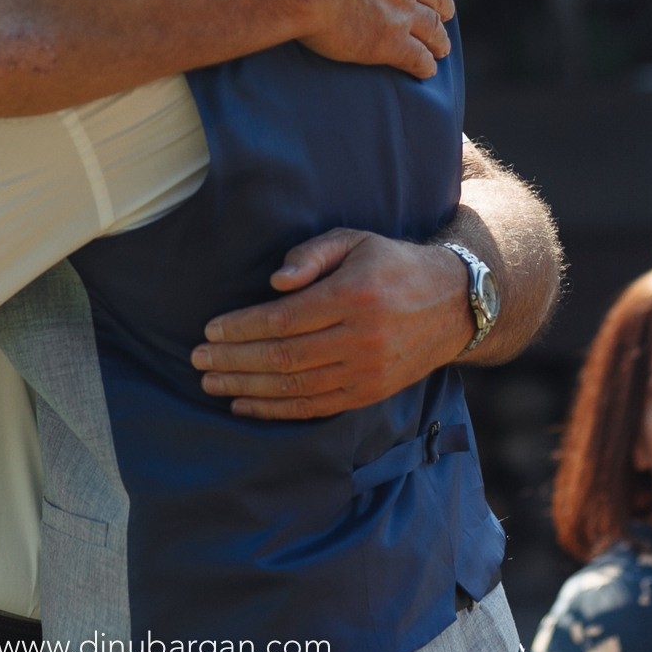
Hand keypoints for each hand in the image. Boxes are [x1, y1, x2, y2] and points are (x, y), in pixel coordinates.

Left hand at [192, 229, 470, 419]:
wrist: (453, 305)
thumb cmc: (393, 264)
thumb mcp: (356, 241)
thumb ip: (312, 254)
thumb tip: (274, 282)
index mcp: (354, 296)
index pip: (285, 319)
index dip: (242, 328)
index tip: (210, 330)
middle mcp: (362, 338)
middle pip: (284, 357)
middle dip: (234, 361)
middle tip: (198, 360)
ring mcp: (367, 372)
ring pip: (295, 387)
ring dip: (247, 389)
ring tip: (212, 383)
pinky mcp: (370, 394)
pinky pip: (315, 407)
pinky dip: (276, 410)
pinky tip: (245, 406)